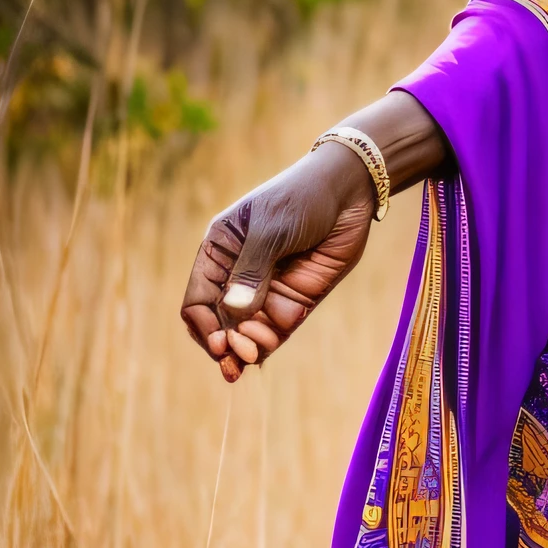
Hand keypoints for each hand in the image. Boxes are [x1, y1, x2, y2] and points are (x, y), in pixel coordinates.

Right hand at [179, 146, 375, 381]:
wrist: (349, 191)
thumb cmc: (302, 199)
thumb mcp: (271, 230)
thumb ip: (252, 271)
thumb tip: (234, 312)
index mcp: (220, 252)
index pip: (198, 300)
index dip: (204, 326)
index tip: (219, 342)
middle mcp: (240, 276)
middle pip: (220, 323)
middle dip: (225, 344)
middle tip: (237, 356)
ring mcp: (269, 289)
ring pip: (247, 332)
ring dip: (247, 347)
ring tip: (254, 351)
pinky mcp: (297, 298)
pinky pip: (276, 329)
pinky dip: (268, 343)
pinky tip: (263, 352)